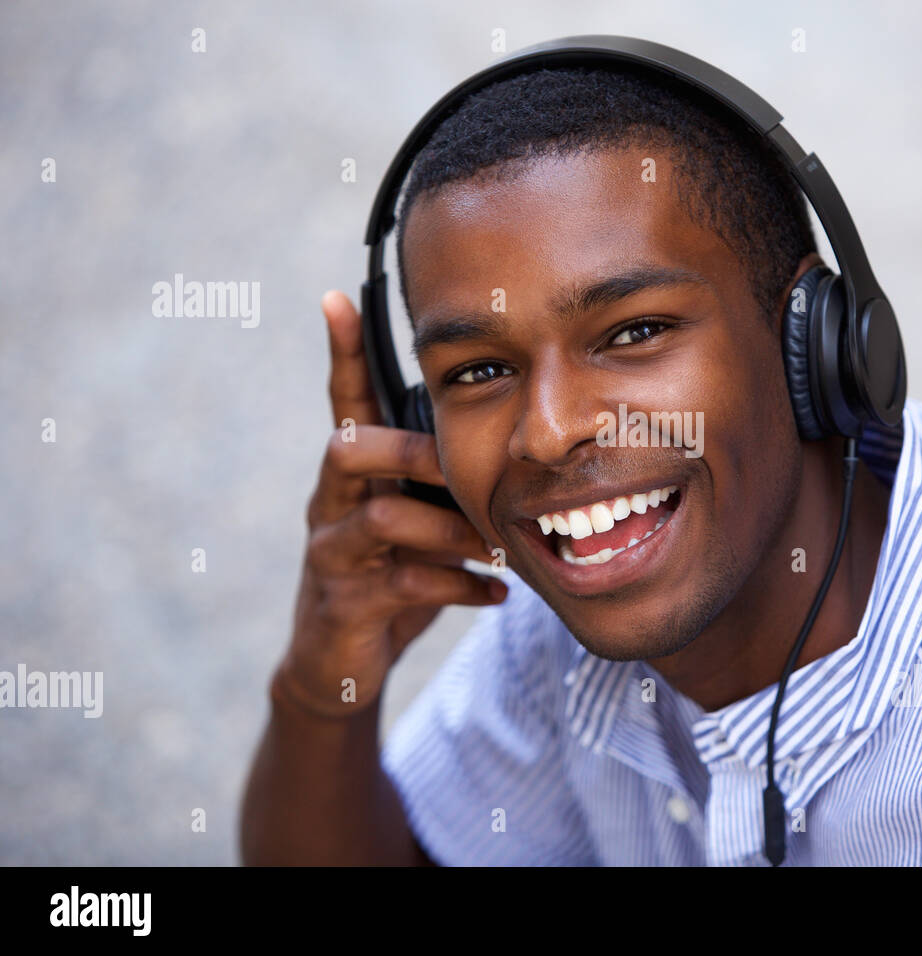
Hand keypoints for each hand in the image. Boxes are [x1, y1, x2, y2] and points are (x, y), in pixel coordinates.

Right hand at [275, 290, 504, 718]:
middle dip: (413, 448)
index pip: (344, 401)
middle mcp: (333, 501)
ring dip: (453, 529)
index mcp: (355, 472)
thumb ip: (450, 483)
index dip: (340, 351)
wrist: (340, 660)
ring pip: (381, 516)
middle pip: (348, 445)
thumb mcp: (423, 520)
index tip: (338, 295)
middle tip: (470, 466)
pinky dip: (461, 586)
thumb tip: (526, 444)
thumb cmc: (394, 572)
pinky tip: (497, 594)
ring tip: (503, 546)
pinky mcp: (344, 603)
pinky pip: (404, 583)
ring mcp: (332, 552)